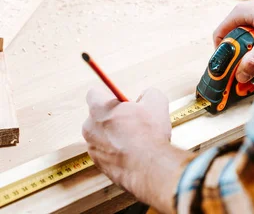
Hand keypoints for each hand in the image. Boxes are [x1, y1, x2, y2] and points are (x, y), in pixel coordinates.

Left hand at [82, 87, 186, 212]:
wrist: (150, 169)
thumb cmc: (150, 134)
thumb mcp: (156, 101)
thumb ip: (147, 93)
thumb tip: (145, 97)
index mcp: (99, 109)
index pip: (93, 93)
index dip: (109, 94)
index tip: (121, 100)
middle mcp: (90, 128)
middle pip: (97, 115)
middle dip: (112, 115)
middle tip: (131, 119)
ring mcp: (93, 148)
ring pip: (101, 135)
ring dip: (114, 134)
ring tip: (134, 138)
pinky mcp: (99, 165)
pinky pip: (105, 151)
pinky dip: (116, 150)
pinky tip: (132, 152)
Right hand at [213, 0, 253, 82]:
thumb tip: (241, 75)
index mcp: (240, 14)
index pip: (219, 35)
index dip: (220, 54)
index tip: (226, 70)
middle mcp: (246, 15)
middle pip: (234, 41)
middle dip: (239, 59)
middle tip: (245, 74)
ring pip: (248, 43)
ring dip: (253, 57)